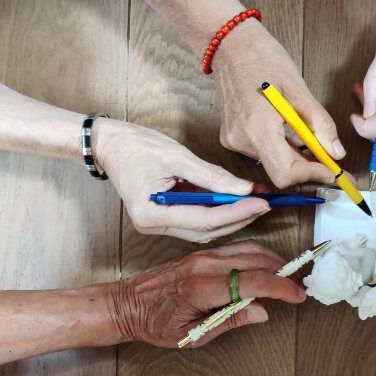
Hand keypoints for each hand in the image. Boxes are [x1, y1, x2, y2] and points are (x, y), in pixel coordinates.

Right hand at [93, 118, 269, 242]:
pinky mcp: (164, 218)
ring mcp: (158, 224)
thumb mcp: (178, 156)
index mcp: (152, 214)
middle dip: (239, 217)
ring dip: (231, 216)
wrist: (109, 144)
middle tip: (265, 203)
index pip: (205, 220)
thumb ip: (212, 176)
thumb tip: (244, 188)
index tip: (261, 202)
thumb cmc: (136, 146)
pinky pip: (196, 220)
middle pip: (207, 230)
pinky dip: (218, 211)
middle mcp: (153, 225)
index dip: (237, 212)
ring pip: (204, 229)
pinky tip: (236, 199)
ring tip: (255, 200)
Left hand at [107, 240, 305, 347]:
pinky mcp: (203, 253)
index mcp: (202, 287)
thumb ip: (230, 321)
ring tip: (287, 278)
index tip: (297, 296)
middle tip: (298, 288)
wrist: (127, 304)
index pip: (254, 281)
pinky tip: (265, 267)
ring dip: (273, 261)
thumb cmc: (154, 322)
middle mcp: (204, 265)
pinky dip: (258, 256)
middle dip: (283, 273)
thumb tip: (261, 312)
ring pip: (249, 249)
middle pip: (257, 260)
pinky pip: (237, 248)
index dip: (281, 288)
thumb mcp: (193, 334)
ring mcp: (204, 256)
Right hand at [213, 20, 344, 187]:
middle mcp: (240, 139)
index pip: (285, 172)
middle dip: (310, 167)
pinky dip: (283, 148)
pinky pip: (263, 152)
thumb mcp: (299, 90)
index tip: (332, 170)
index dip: (312, 174)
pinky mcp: (232, 137)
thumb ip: (320, 125)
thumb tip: (335, 152)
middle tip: (333, 162)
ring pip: (273, 162)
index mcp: (256, 127)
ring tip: (313, 139)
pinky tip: (293, 133)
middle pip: (281, 170)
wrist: (230, 44)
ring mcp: (233, 139)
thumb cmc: (261, 58)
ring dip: (297, 156)